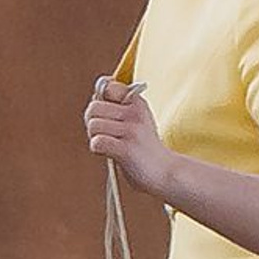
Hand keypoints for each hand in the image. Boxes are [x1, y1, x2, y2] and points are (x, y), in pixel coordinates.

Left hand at [85, 77, 172, 196]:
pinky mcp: (127, 148)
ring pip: (93, 125)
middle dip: (92, 123)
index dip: (99, 102)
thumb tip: (97, 89)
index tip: (109, 116)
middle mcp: (135, 112)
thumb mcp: (136, 119)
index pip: (105, 86)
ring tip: (111, 144)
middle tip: (107, 134)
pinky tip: (111, 153)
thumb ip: (117, 105)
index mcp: (137, 102)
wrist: (166, 172)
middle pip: (93, 108)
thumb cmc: (145, 148)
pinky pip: (97, 142)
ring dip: (95, 138)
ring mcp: (132, 130)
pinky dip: (98, 149)